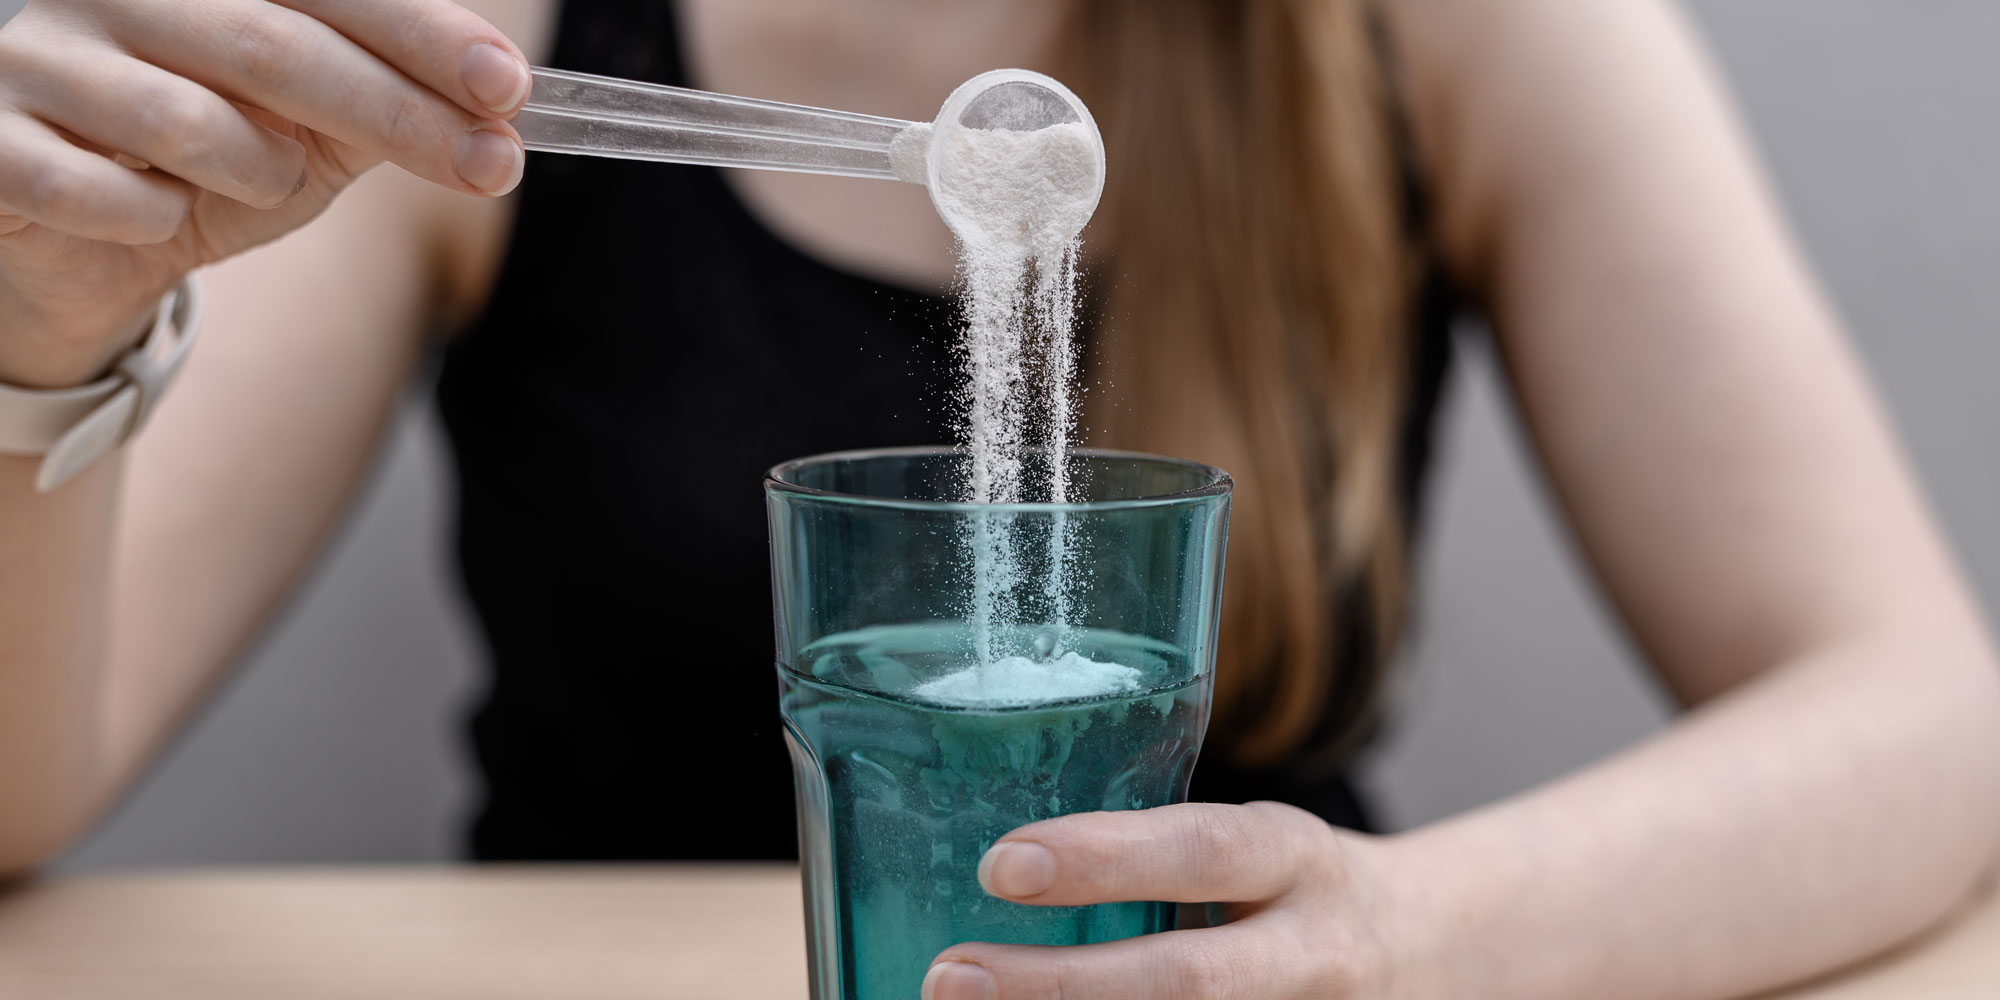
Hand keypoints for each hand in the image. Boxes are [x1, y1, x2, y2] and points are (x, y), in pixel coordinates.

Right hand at [0, 0, 530, 384]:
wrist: (79, 248)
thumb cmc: (209, 170)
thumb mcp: (313, 134)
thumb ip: (386, 105)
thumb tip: (497, 104)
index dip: (421, 31)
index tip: (507, 87)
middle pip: (276, 45)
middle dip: (400, 115)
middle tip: (492, 167)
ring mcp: (36, 54)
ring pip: (191, 122)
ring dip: (259, 174)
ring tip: (257, 182)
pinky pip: (104, 192)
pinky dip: (156, 219)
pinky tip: (155, 214)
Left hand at [925, 802, 1396, 999]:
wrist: (1430, 954)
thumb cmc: (1292, 889)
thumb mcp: (1251, 844)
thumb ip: (1157, 853)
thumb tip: (987, 860)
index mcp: (1292, 858)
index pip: (1198, 851)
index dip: (1102, 860)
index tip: (999, 867)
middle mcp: (1309, 952)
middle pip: (1188, 980)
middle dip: (1061, 987)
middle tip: (949, 979)